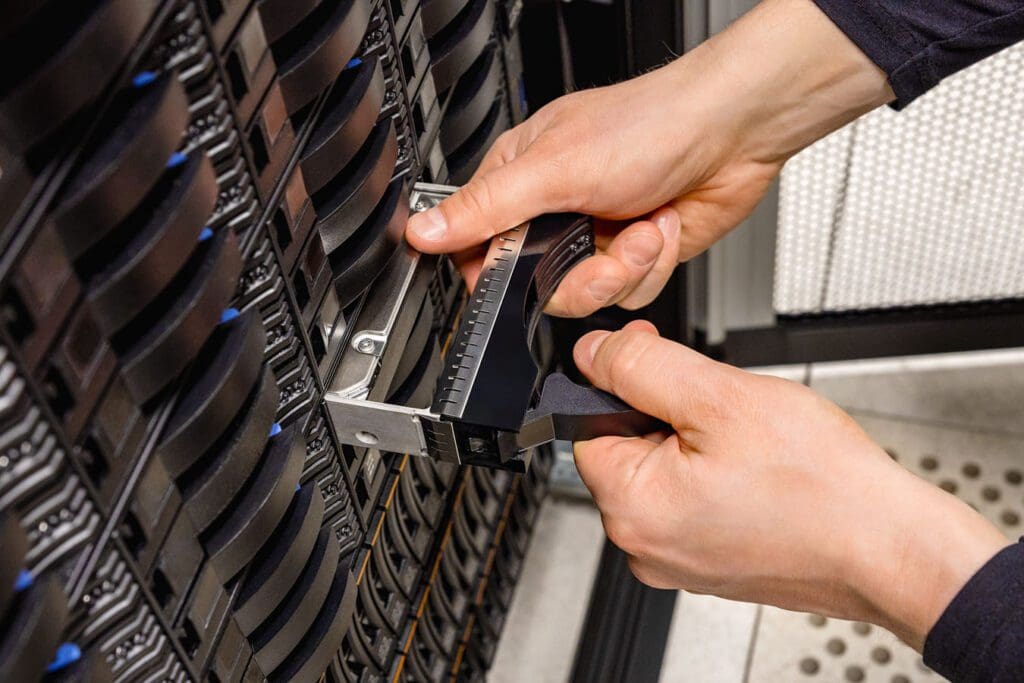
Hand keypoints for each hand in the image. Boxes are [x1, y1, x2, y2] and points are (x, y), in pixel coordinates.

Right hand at [407, 0, 893, 316]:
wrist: (732, 132)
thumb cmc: (650, 124)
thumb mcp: (553, 170)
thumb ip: (486, 209)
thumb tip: (424, 231)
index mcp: (522, 179)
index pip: (481, 247)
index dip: (496, 273)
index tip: (519, 277)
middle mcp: (557, 212)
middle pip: (540, 285)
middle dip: (581, 273)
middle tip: (599, 242)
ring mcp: (598, 237)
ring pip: (588, 296)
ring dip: (625, 266)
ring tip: (642, 226)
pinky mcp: (636, 256)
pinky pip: (630, 293)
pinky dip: (652, 266)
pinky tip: (660, 228)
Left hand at [572, 321, 1008, 648]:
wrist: (889, 546)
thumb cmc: (820, 485)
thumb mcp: (720, 397)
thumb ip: (641, 367)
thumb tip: (592, 354)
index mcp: (631, 508)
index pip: (588, 424)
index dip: (622, 382)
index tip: (663, 365)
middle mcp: (644, 546)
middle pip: (626, 448)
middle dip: (667, 415)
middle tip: (726, 411)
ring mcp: (678, 561)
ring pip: (664, 473)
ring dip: (696, 445)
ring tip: (751, 447)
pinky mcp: (710, 565)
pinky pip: (693, 503)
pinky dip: (717, 478)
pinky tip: (758, 474)